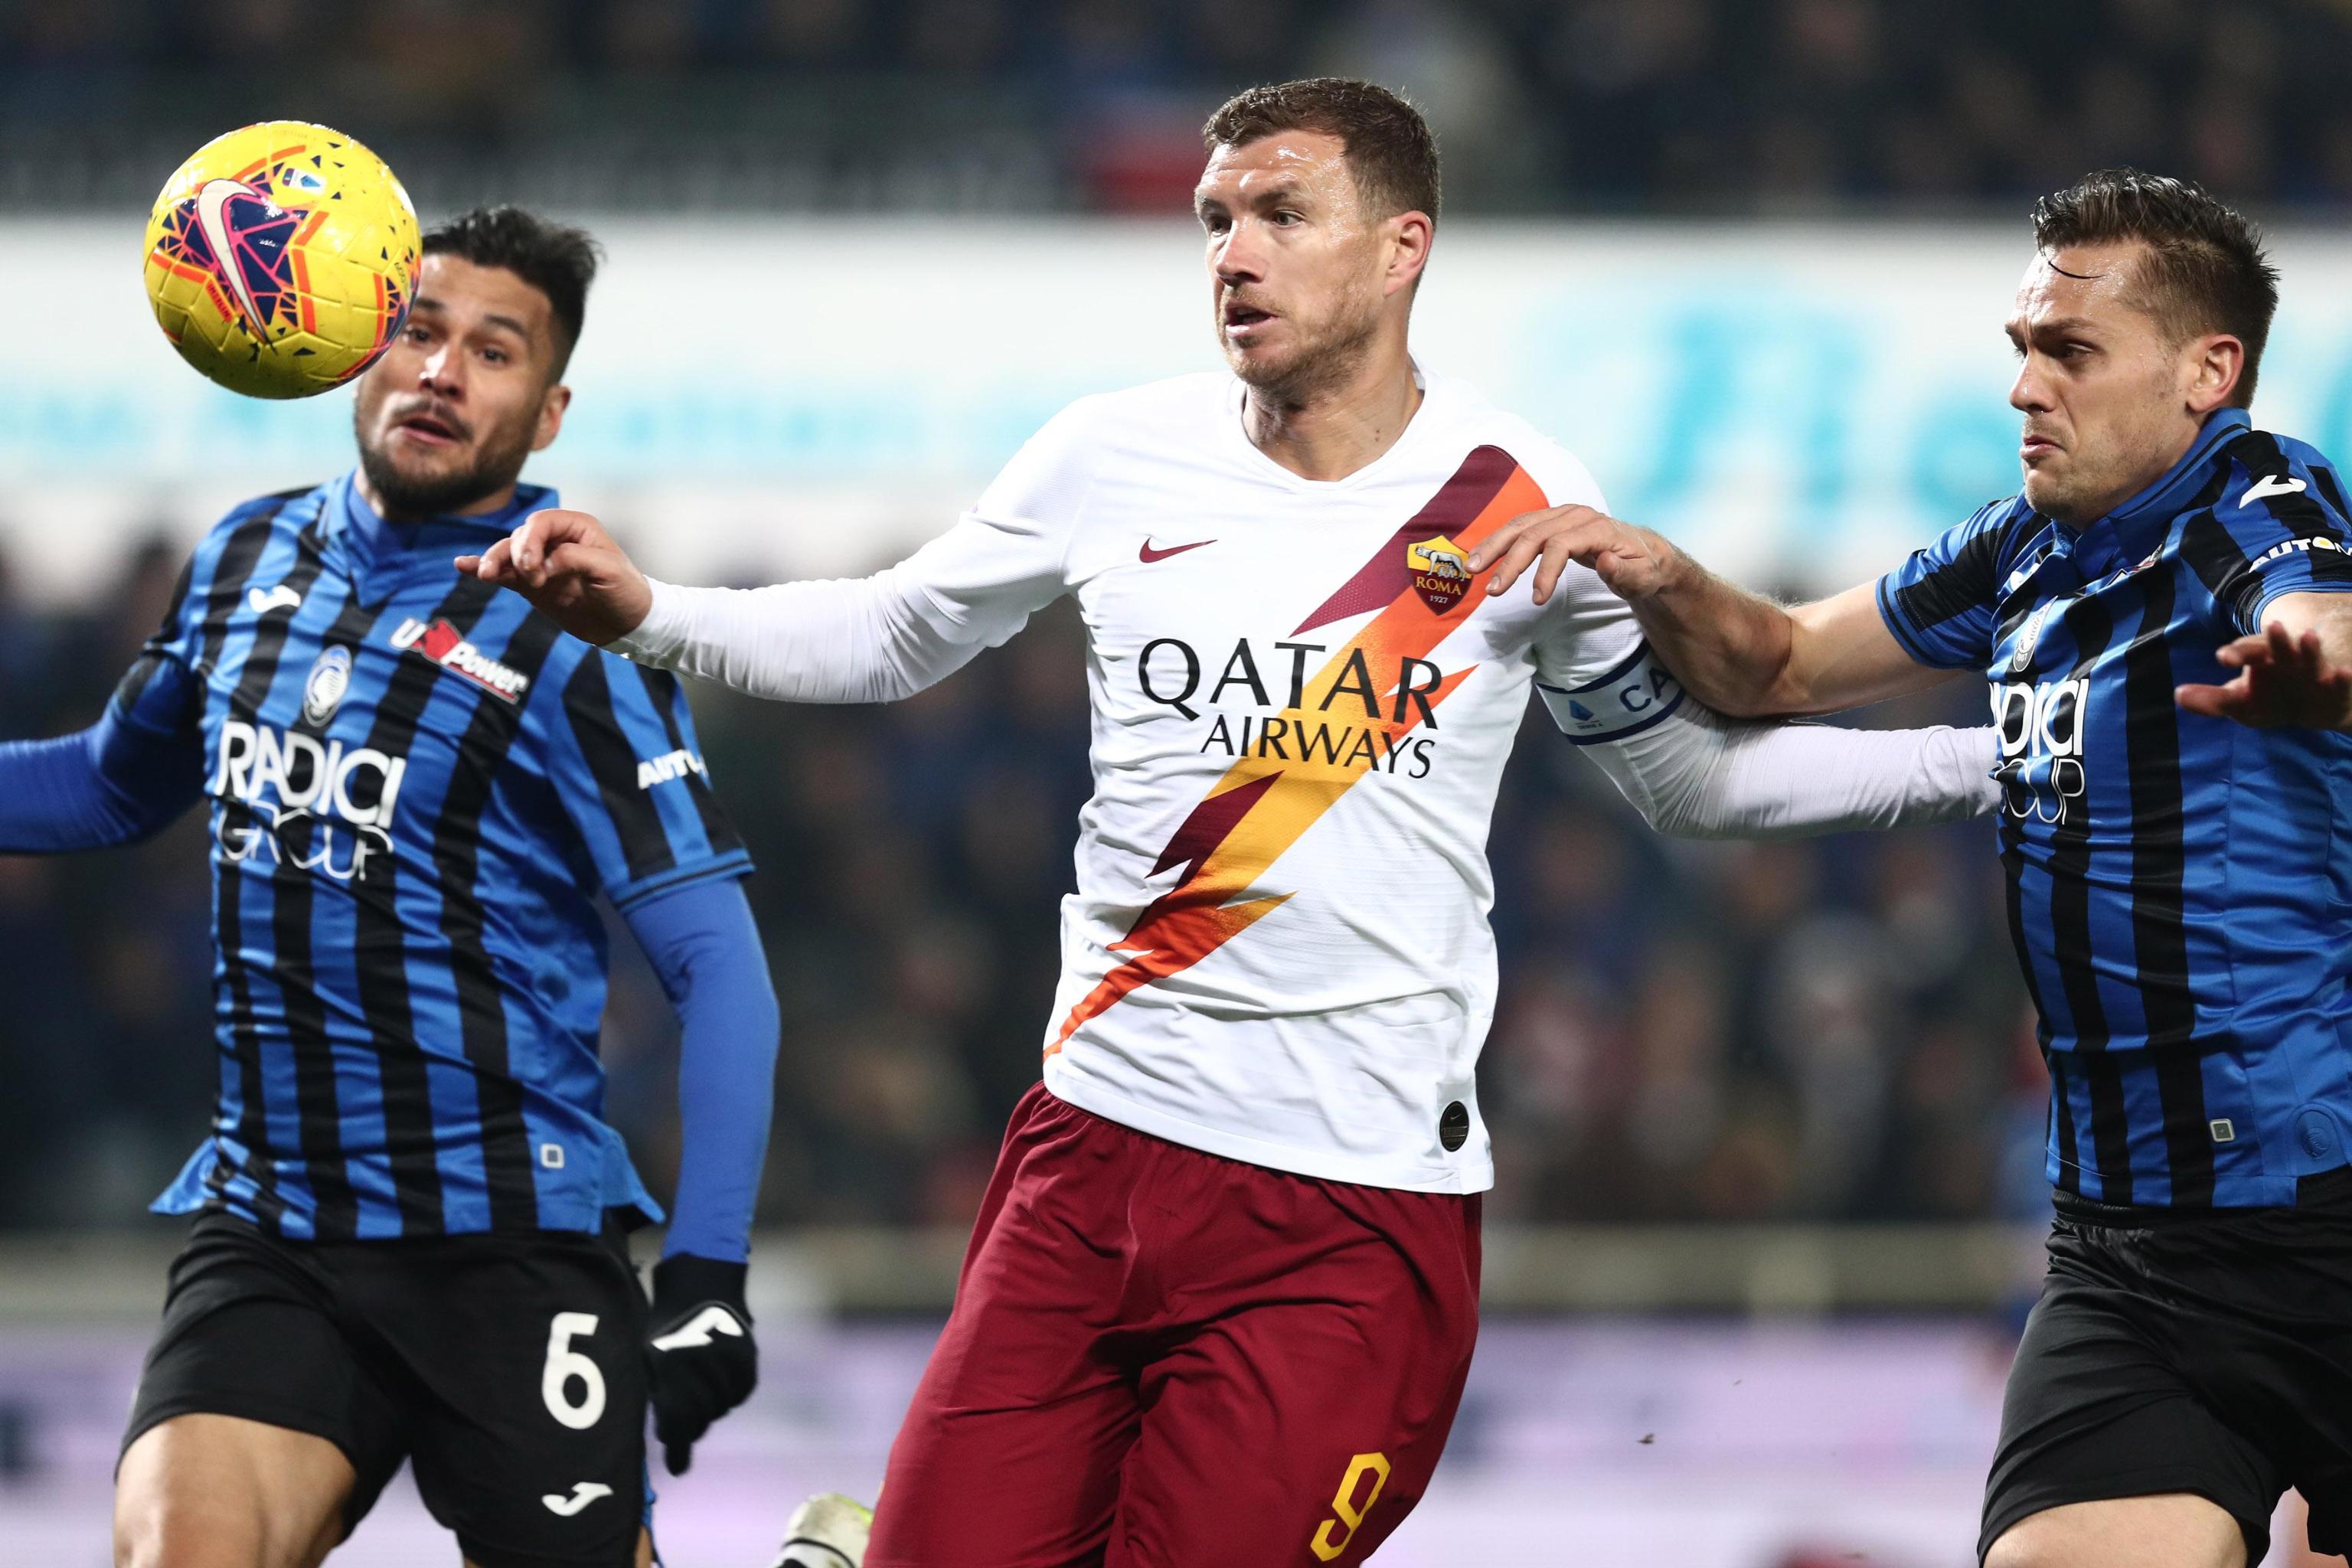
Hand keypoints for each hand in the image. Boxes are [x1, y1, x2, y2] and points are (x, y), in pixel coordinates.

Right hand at [455, 508, 652, 645]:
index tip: (537, 571)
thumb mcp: (608, 571)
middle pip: (520, 537)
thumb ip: (574, 560)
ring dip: (493, 562)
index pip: (540, 523)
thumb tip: (542, 566)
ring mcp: (541, 563)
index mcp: (576, 528)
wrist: (629, 624)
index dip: (531, 542)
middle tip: (530, 581)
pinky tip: (463, 566)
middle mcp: (555, 541)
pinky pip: (506, 574)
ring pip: (508, 555)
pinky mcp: (533, 585)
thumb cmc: (627, 592)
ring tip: (484, 574)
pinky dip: (486, 570)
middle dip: (515, 555)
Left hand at [645, 1256, 756, 1474]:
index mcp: (669, 1364)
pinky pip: (739, 1394)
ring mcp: (726, 1360)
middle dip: (690, 1428)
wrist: (701, 1284)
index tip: (677, 1468)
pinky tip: (718, 1386)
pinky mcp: (747, 1358)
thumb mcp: (650, 1357)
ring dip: (709, 1410)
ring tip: (700, 1397)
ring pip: (721, 1408)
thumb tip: (667, 1438)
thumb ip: (659, 1396)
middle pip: (700, 1418)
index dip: (677, 1447)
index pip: (677, 1420)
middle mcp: (699, 1364)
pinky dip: (728, 1395)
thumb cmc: (665, 1325)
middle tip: (684, 1428)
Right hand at [1466, 504, 1678, 605]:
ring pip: (1521, 525)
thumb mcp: (1643, 577)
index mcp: (1598, 528)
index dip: (1544, 571)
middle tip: (1492, 590)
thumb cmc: (1644, 568)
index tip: (1536, 600)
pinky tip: (1484, 556)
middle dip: (1509, 561)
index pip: (1561, 544)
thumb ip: (1625, 573)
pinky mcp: (1552, 521)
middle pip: (1534, 532)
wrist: (1645, 553)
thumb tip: (1604, 562)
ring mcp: (1562, 515)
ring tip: (1472, 567)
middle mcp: (1576, 516)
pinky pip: (1521, 527)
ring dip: (1494, 546)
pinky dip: (1500, 540)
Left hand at [2177, 620, 2351, 728]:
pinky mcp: (2334, 684)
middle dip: (2276, 638)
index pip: (2245, 652)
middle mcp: (2287, 660)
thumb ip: (2211, 700)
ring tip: (2309, 635)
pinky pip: (2339, 680)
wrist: (2314, 705)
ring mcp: (2312, 670)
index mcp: (2261, 660)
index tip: (2222, 656)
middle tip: (2272, 625)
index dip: (2235, 653)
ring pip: (2310, 657)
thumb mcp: (2240, 701)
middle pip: (2279, 647)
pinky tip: (2344, 672)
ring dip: (2309, 647)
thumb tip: (2178, 695)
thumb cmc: (2270, 699)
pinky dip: (2342, 676)